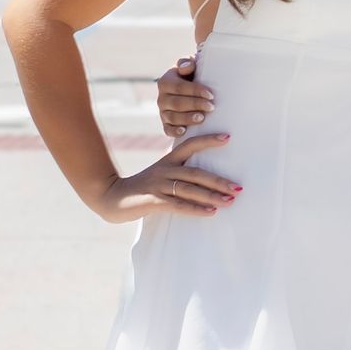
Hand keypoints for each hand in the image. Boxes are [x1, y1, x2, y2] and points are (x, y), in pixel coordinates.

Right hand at [91, 132, 238, 224]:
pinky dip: (196, 209)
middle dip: (219, 181)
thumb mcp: (160, 174)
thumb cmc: (142, 188)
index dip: (208, 140)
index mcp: (168, 160)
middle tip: (239, 187)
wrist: (111, 197)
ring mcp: (158, 185)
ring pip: (190, 189)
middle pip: (197, 173)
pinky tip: (211, 212)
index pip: (190, 145)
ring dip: (212, 196)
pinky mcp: (153, 201)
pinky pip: (178, 205)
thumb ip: (179, 172)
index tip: (228, 136)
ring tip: (230, 201)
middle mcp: (165, 170)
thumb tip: (204, 176)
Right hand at [156, 55, 213, 135]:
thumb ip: (187, 63)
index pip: (180, 87)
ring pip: (173, 117)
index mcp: (165, 82)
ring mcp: (163, 112)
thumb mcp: (190, 67)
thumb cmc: (193, 76)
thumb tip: (188, 65)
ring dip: (188, 118)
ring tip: (202, 118)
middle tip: (211, 107)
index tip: (211, 95)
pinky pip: (168, 129)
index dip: (195, 91)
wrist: (190, 91)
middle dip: (195, 105)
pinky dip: (175, 131)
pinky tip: (184, 131)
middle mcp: (161, 98)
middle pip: (177, 103)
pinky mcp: (166, 124)